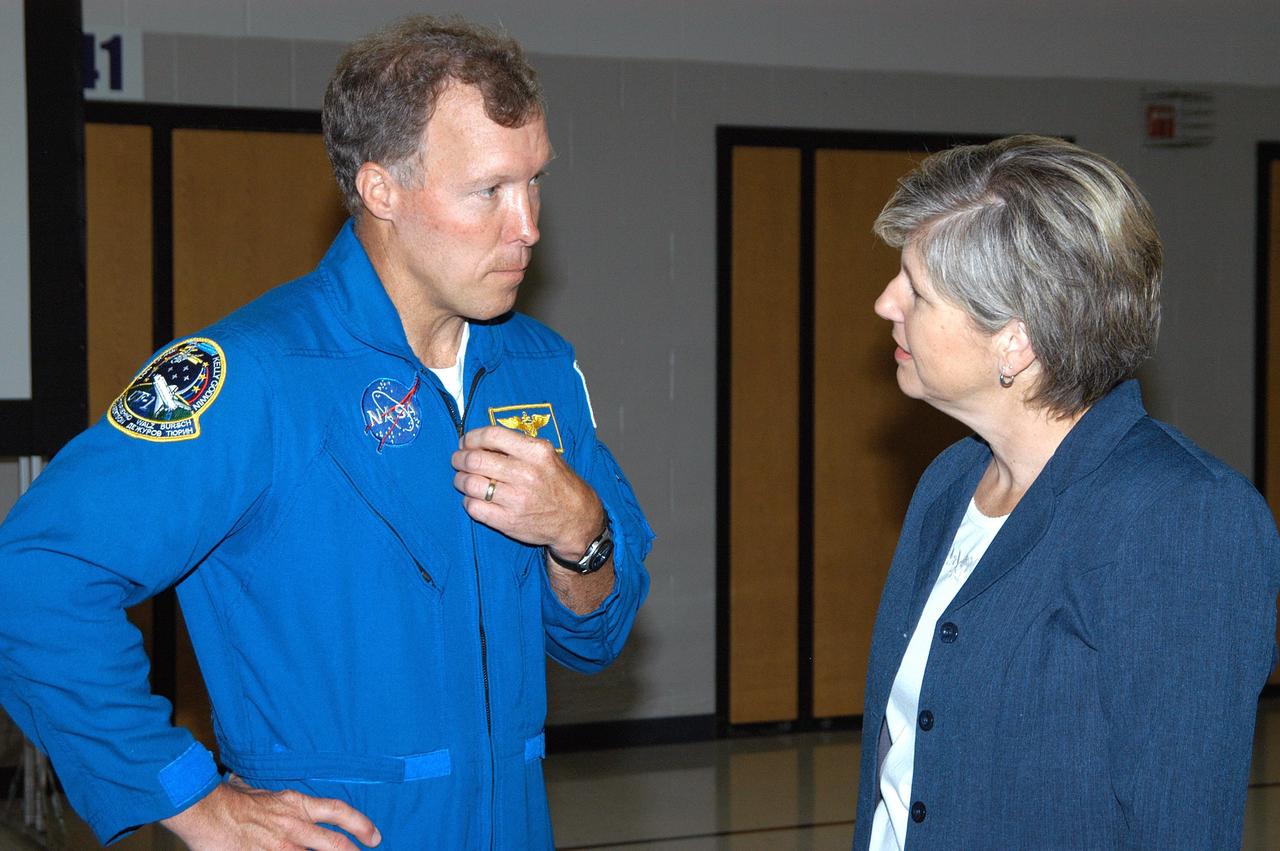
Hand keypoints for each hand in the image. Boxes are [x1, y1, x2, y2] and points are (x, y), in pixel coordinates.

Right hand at [160, 774, 380, 849]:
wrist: (206, 811)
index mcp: (296, 805)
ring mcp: (280, 848)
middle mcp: (294, 827)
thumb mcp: (264, 790)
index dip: (361, 825)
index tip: (374, 836)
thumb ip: (280, 799)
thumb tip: (279, 797)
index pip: (339, 812)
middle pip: (335, 844)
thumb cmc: (232, 799)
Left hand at [451, 426, 602, 555]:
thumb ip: (518, 445)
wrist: (576, 520)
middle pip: (475, 460)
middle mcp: (525, 474)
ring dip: (460, 480)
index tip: (466, 442)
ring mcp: (516, 500)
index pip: (491, 435)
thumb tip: (481, 440)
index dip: (471, 437)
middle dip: (459, 458)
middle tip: (458, 460)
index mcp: (536, 452)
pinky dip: (468, 501)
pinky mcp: (508, 521)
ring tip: (463, 479)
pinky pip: (473, 507)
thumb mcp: (547, 456)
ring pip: (470, 484)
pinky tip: (474, 498)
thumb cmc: (559, 483)